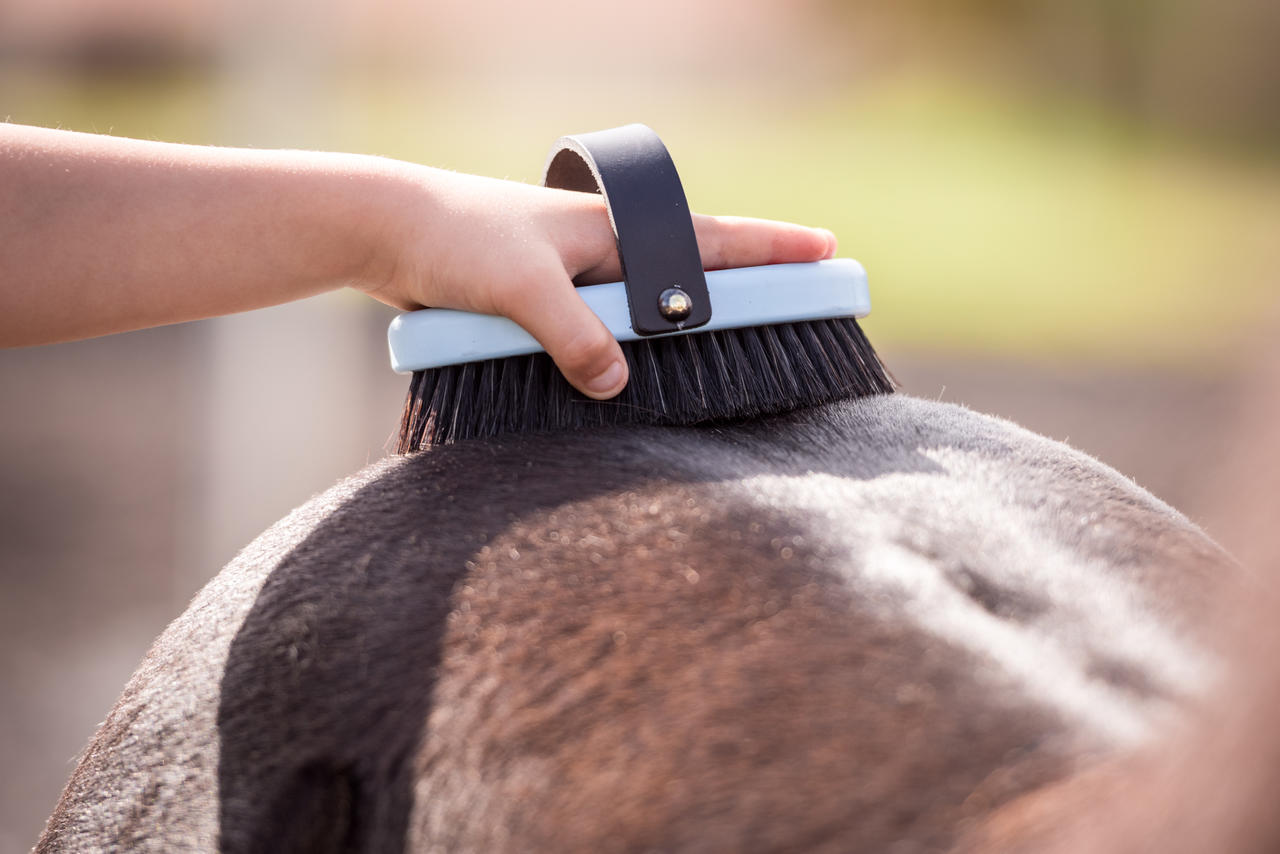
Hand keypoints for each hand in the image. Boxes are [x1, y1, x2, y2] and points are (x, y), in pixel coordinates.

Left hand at [360, 167, 837, 398]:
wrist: (383, 229)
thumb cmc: (456, 237)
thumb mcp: (524, 288)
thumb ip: (576, 336)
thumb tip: (615, 384)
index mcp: (609, 229)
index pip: (709, 240)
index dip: (772, 248)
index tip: (828, 252)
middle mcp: (597, 248)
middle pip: (686, 273)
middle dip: (739, 288)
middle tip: (792, 305)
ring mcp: (568, 273)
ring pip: (637, 308)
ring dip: (671, 329)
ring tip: (720, 348)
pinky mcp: (537, 300)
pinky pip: (592, 329)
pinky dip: (613, 348)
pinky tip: (622, 371)